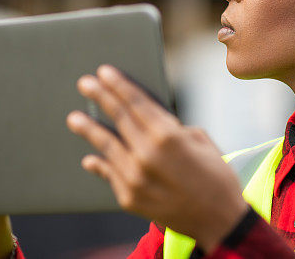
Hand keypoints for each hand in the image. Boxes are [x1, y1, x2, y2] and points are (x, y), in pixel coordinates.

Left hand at [66, 65, 247, 252]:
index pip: (136, 103)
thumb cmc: (217, 178)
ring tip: (75, 117)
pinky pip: (109, 173)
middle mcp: (147, 154)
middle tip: (85, 83)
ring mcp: (135, 178)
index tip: (104, 72)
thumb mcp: (201, 142)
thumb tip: (153, 124)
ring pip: (106, 146)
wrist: (219, 222)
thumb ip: (174, 129)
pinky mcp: (129, 198)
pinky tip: (90, 156)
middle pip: (119, 118)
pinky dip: (99, 163)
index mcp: (168, 135)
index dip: (119, 85)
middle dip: (101, 97)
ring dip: (89, 129)